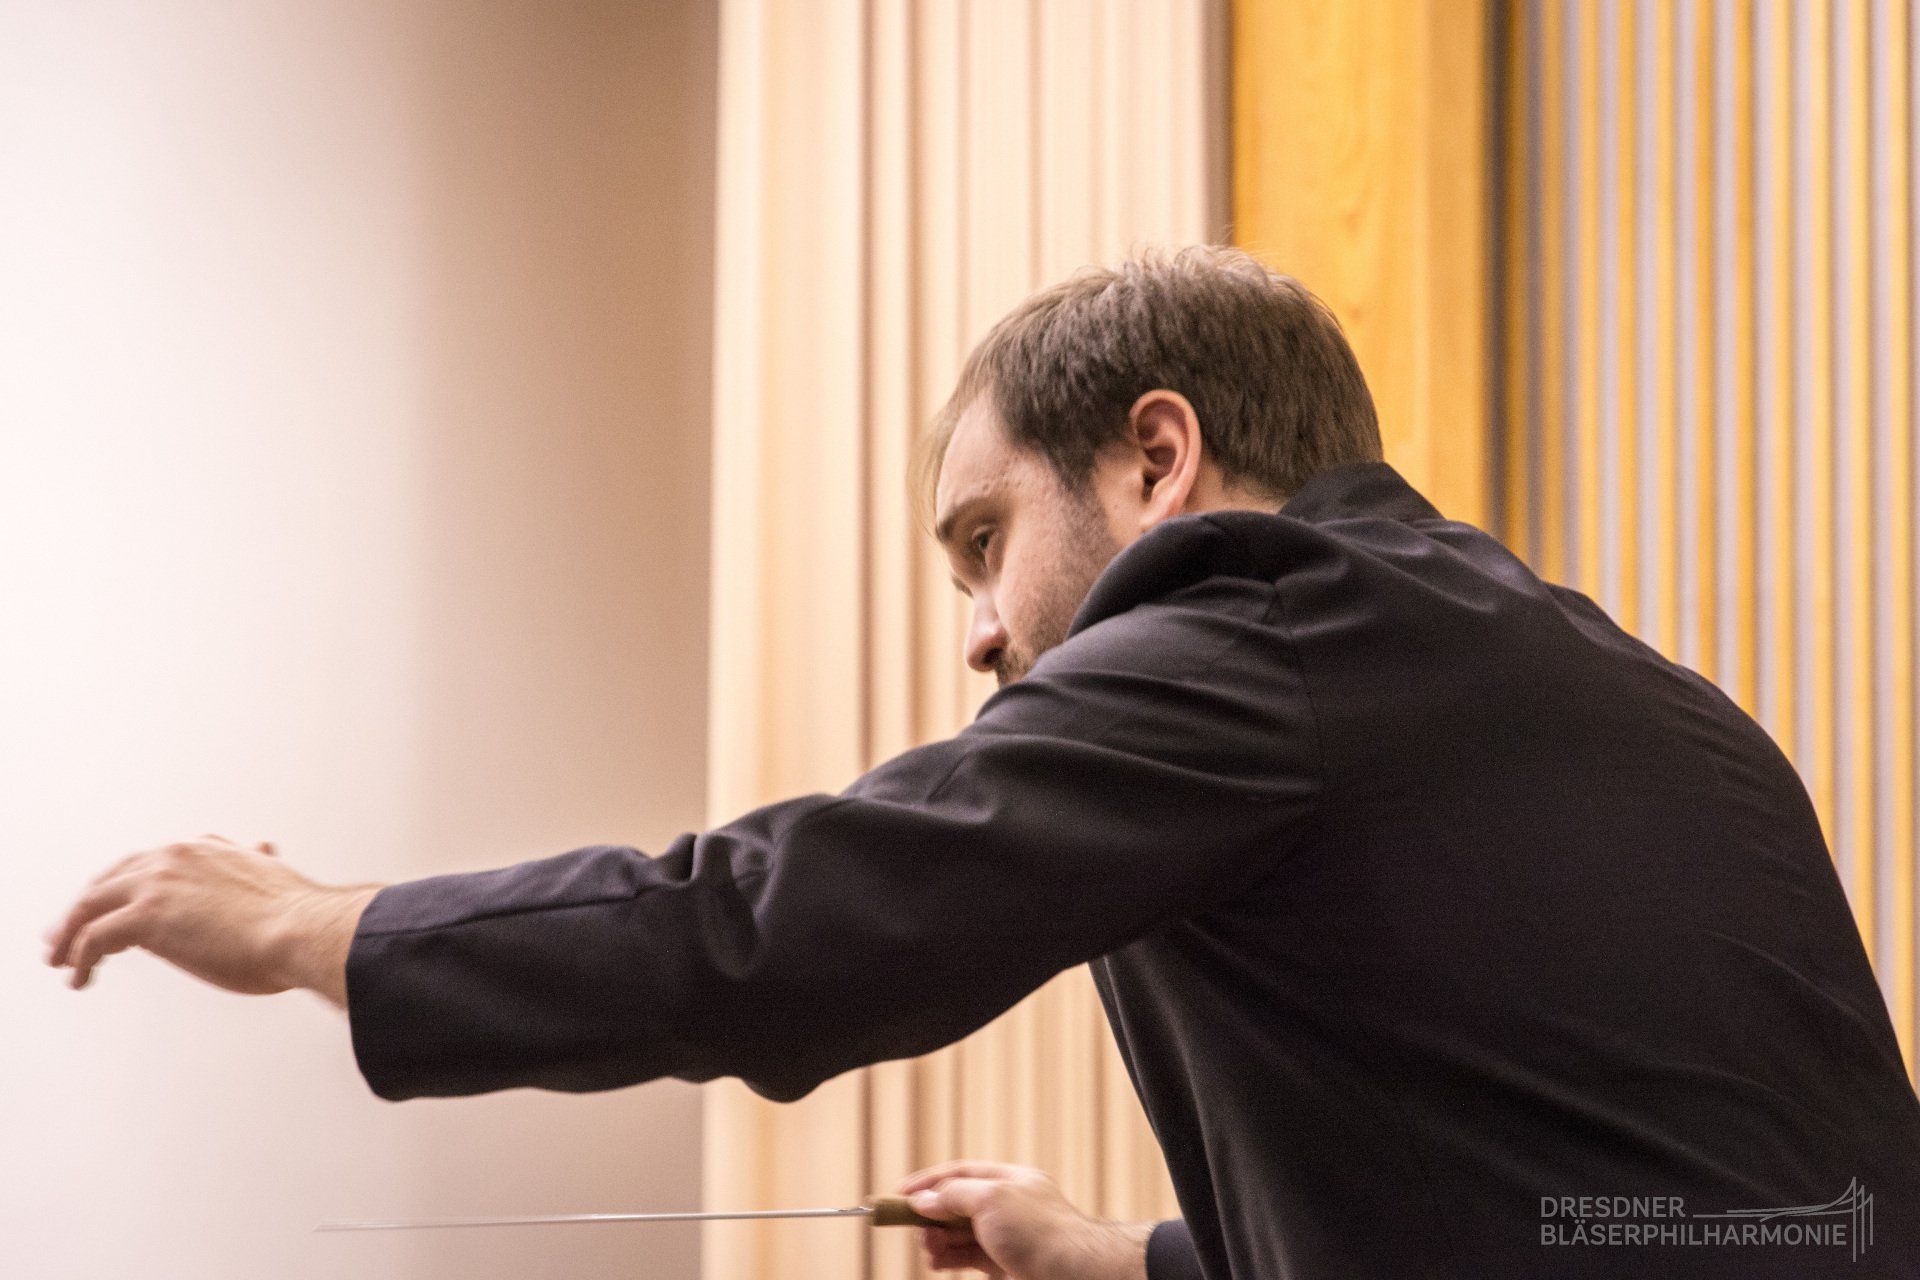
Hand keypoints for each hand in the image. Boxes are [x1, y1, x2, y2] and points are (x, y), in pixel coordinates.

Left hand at [43, 833, 381, 1005]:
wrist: (308, 930)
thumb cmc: (301, 918)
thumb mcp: (273, 882)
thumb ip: (258, 865)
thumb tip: (264, 851)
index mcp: (208, 850)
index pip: (151, 861)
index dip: (128, 883)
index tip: (118, 902)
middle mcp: (177, 857)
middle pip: (110, 877)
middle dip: (86, 905)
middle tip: (68, 930)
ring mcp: (158, 884)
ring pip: (90, 904)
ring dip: (69, 933)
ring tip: (59, 956)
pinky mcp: (145, 918)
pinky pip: (93, 938)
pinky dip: (78, 958)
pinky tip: (78, 977)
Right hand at [900, 1162, 1151, 1279]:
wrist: (1072, 1272)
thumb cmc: (1039, 1230)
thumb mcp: (992, 1198)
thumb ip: (955, 1195)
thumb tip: (925, 1199)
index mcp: (1009, 1180)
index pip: (961, 1173)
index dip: (930, 1181)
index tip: (901, 1193)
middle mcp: (1007, 1206)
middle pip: (957, 1204)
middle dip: (931, 1215)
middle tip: (912, 1226)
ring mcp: (1005, 1237)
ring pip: (960, 1234)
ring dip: (937, 1238)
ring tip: (926, 1247)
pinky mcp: (1003, 1265)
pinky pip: (967, 1257)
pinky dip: (948, 1258)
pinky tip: (935, 1260)